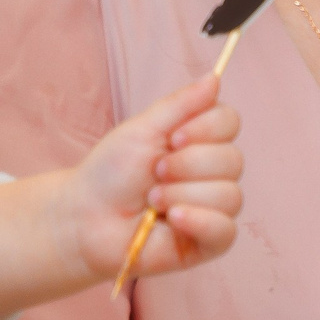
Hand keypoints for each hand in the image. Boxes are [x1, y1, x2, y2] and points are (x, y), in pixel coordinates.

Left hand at [63, 75, 243, 281]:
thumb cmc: (112, 174)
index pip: (230, 122)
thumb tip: (214, 77)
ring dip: (181, 195)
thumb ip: (181, 104)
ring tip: (152, 202)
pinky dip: (198, 221)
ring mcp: (215, 208)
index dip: (206, 129)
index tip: (174, 138)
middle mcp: (214, 174)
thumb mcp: (143, 129)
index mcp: (202, 142)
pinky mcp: (211, 241)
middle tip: (154, 174)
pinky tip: (172, 221)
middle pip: (233, 159)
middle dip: (186, 166)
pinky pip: (225, 228)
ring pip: (229, 194)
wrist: (86, 217)